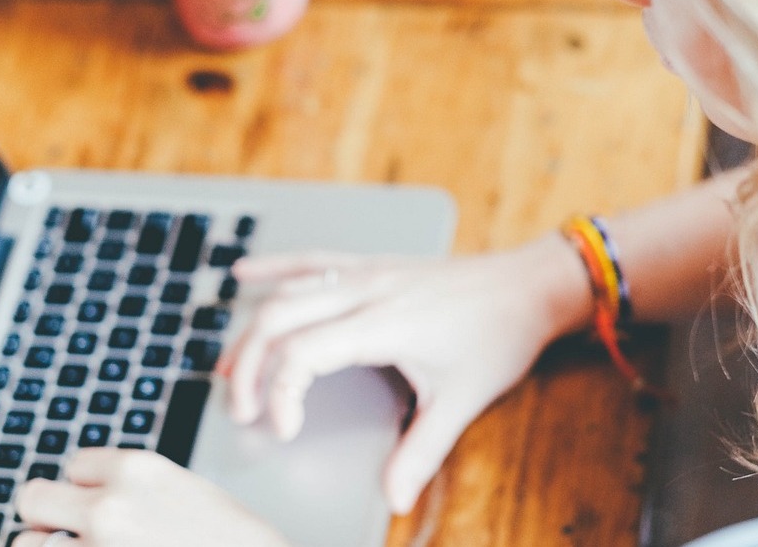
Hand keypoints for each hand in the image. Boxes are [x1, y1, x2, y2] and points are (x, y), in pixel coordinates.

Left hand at [12, 449, 288, 546]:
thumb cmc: (226, 538)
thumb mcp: (180, 489)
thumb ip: (129, 485)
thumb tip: (85, 492)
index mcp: (135, 469)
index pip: (73, 464)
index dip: (86, 486)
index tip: (101, 500)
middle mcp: (107, 507)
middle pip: (32, 498)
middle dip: (48, 514)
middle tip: (68, 529)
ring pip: (26, 545)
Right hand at [219, 235, 591, 513]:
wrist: (530, 284)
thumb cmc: (499, 335)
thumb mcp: (463, 399)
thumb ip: (422, 450)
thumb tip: (394, 497)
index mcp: (382, 323)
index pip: (302, 353)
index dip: (280, 395)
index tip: (285, 431)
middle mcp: (366, 290)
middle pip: (278, 319)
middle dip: (247, 367)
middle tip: (242, 411)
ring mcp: (367, 273)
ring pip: (289, 292)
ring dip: (252, 329)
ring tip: (227, 370)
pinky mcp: (374, 265)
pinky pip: (313, 260)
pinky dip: (275, 268)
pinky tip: (244, 275)